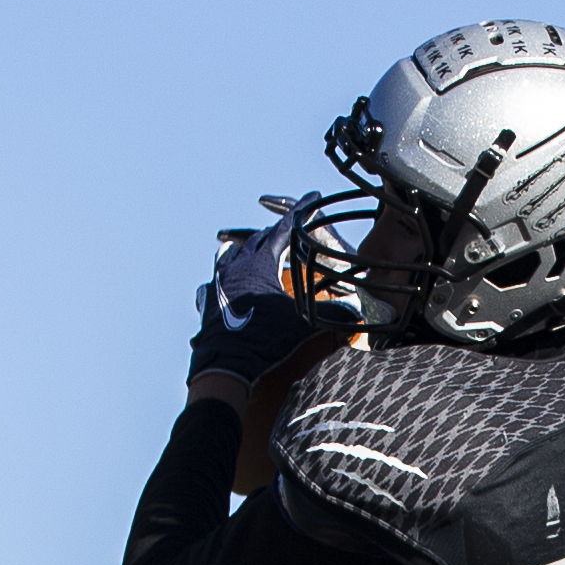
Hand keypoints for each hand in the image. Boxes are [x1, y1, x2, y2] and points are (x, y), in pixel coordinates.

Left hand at [189, 207, 318, 385]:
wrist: (226, 366)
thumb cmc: (263, 340)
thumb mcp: (302, 325)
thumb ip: (331, 315)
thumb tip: (356, 312)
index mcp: (260, 263)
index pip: (284, 229)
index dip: (301, 211)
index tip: (312, 198)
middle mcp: (236, 267)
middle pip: (256, 240)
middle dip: (274, 233)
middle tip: (287, 232)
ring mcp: (217, 285)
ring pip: (229, 257)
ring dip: (242, 251)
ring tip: (250, 250)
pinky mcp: (207, 304)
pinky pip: (212, 284)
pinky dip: (221, 280)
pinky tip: (222, 285)